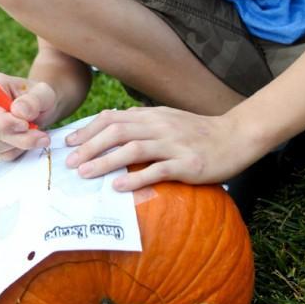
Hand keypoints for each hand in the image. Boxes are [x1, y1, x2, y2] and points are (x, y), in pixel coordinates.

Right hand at [0, 73, 52, 159]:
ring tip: (37, 136)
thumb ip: (34, 100)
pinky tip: (24, 139)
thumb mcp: (44, 94)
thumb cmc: (37, 97)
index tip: (27, 125)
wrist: (36, 108)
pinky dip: (15, 150)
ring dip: (18, 145)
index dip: (5, 122)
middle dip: (18, 137)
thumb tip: (19, 111)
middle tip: (42, 137)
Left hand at [64, 106, 264, 190]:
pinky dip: (135, 179)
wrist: (235, 137)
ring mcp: (174, 144)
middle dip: (90, 146)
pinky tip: (118, 188)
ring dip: (105, 161)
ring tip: (85, 173)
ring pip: (132, 149)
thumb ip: (141, 120)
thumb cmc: (198, 132)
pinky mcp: (187, 164)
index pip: (113, 118)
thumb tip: (110, 122)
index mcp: (153, 115)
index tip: (70, 142)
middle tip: (70, 163)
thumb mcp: (168, 118)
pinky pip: (157, 170)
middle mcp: (160, 126)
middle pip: (117, 131)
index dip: (88, 129)